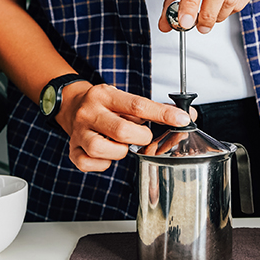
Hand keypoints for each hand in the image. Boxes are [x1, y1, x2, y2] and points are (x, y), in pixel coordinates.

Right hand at [55, 82, 192, 171]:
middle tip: (141, 135)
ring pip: (101, 149)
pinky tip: (107, 154)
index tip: (182, 119)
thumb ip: (155, 109)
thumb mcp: (126, 99)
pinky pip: (88, 163)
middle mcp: (90, 112)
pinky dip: (103, 163)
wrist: (71, 104)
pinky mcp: (72, 150)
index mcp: (106, 95)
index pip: (138, 105)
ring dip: (119, 152)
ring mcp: (78, 132)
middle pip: (121, 130)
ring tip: (121, 144)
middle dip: (140, 137)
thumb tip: (188, 116)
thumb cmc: (105, 105)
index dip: (163, 114)